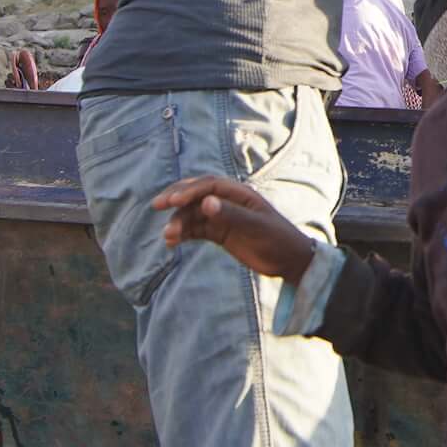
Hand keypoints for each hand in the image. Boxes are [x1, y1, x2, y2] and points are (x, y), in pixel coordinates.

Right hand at [153, 175, 318, 283]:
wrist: (289, 261)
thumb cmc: (278, 239)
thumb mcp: (256, 227)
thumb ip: (231, 215)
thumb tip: (206, 202)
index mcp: (239, 193)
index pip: (208, 186)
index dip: (189, 191)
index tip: (173, 202)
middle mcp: (228, 202)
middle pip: (196, 194)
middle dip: (176, 198)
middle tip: (157, 205)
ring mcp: (223, 217)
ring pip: (194, 214)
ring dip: (179, 222)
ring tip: (167, 237)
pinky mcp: (220, 233)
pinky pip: (197, 230)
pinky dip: (184, 234)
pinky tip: (172, 242)